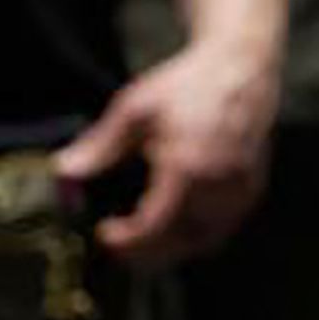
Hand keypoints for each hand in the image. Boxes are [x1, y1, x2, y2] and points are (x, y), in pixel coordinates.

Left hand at [54, 40, 276, 267]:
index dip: (127, 240)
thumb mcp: (135, 108)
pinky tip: (179, 224)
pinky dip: (201, 235)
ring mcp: (241, 187)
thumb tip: (64, 171)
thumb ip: (100, 146)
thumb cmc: (189, 83)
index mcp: (187, 167)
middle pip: (182, 242)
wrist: (242, 66)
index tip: (105, 233)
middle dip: (147, 253)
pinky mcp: (254, 185)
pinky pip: (227, 226)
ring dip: (175, 248)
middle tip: (120, 245)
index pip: (155, 226)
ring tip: (147, 240)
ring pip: (208, 239)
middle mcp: (219, 184)